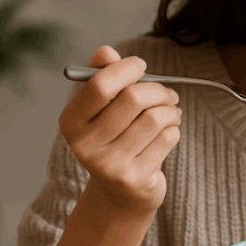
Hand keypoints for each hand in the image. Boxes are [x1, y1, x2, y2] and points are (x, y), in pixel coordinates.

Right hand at [58, 45, 182, 214]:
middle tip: (168, 94)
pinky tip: (168, 133)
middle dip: (158, 90)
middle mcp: (85, 146)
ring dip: (171, 110)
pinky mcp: (134, 179)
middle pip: (133, 98)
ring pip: (155, 118)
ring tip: (171, 113)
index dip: (126, 69)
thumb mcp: (102, 110)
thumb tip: (105, 51)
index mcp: (71, 122)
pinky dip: (174, 129)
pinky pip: (167, 138)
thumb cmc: (114, 139)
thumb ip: (103, 77)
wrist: (120, 194)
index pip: (100, 85)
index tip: (140, 66)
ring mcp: (109, 165)